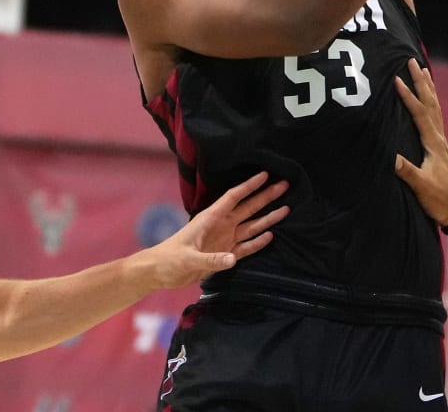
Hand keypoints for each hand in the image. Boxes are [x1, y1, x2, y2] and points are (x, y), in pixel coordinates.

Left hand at [141, 171, 288, 289]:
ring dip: (268, 218)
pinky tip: (271, 235)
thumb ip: (211, 260)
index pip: (233, 197)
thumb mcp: (188, 260)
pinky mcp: (225, 254)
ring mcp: (225, 239)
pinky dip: (258, 242)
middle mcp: (222, 225)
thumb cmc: (170, 259)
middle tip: (285, 185)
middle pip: (248, 207)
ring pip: (251, 225)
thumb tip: (233, 258)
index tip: (265, 174)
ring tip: (286, 209)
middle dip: (266, 196)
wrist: (160, 272)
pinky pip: (246, 247)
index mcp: (211, 218)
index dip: (249, 186)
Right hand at [394, 58, 447, 226]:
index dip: (408, 96)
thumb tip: (390, 157)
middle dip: (421, 81)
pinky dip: (431, 101)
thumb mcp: (421, 186)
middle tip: (412, 61)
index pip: (419, 113)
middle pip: (430, 102)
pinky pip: (435, 115)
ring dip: (428, 87)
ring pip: (434, 106)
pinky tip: (428, 98)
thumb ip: (407, 171)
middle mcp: (438, 136)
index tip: (397, 79)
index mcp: (433, 142)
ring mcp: (440, 139)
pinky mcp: (439, 145)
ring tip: (423, 70)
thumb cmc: (439, 198)